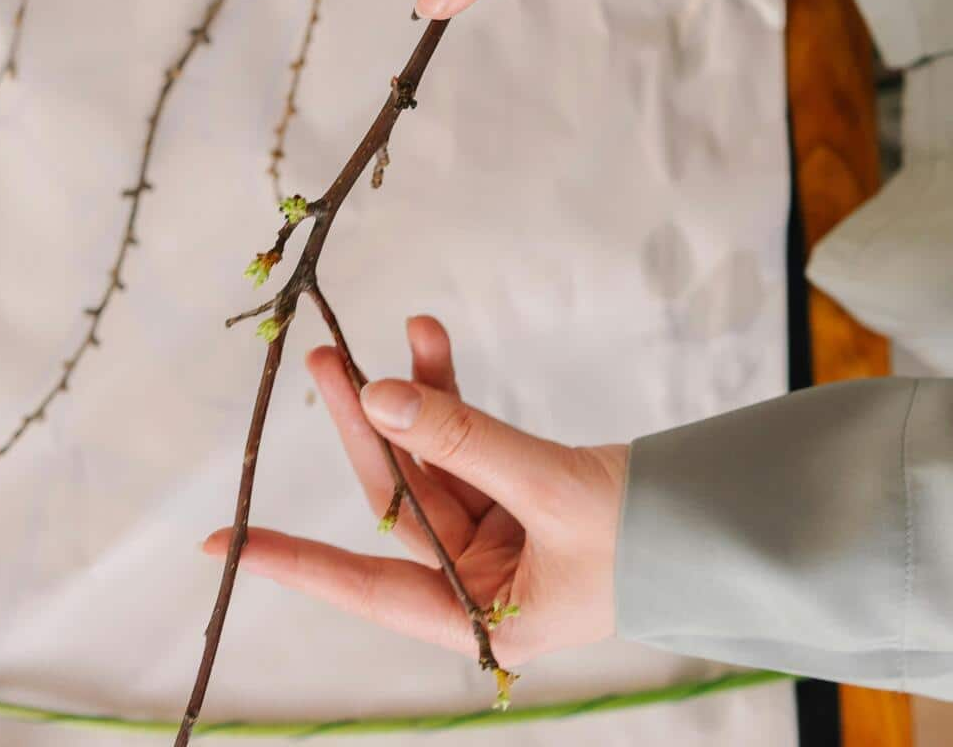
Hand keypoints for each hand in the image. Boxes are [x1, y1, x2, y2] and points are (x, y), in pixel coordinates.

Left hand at [201, 315, 627, 666]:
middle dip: (365, 429)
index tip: (223, 544)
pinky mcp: (519, 497)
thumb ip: (464, 440)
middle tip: (327, 364)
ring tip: (389, 332)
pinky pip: (469, 443)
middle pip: (399, 502)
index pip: (366, 590)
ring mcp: (497, 539)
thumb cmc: (651, 540)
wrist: (730, 528)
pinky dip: (452, 396)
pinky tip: (430, 343)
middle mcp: (479, 584)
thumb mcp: (553, 489)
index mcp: (479, 619)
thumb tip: (379, 396)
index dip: (294, 564)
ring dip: (411, 398)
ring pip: (430, 461)